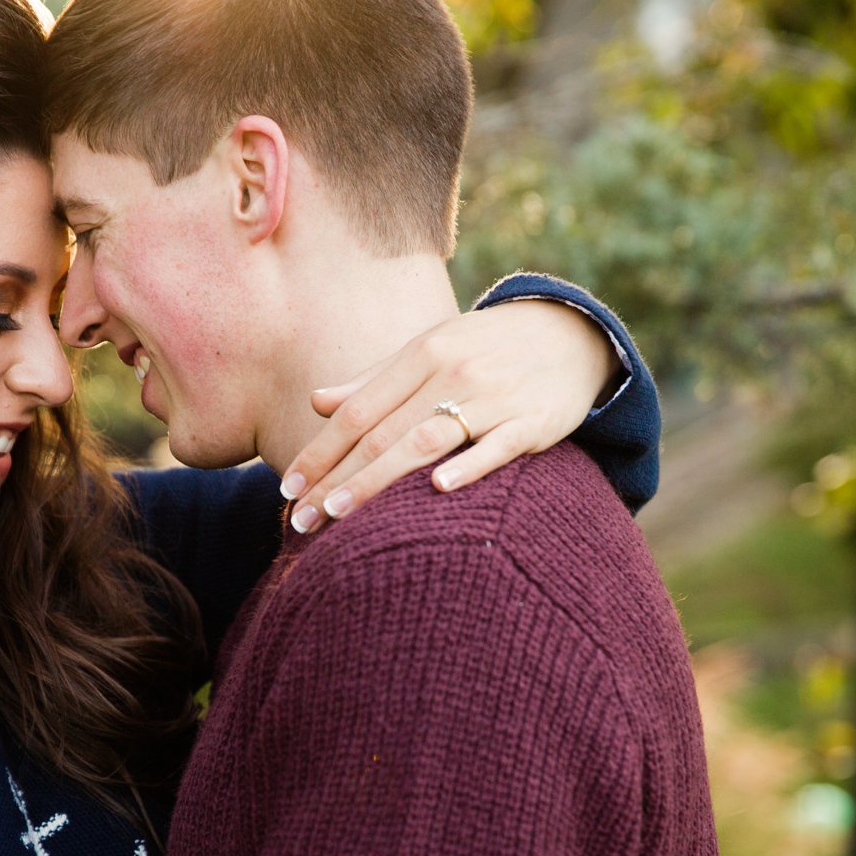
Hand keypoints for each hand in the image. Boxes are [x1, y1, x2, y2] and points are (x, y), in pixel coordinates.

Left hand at [282, 299, 618, 532]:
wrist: (569, 335)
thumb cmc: (483, 351)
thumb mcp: (428, 352)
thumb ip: (373, 380)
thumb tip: (316, 402)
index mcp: (422, 354)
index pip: (358, 410)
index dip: (319, 450)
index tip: (287, 489)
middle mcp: (453, 372)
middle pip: (383, 433)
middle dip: (336, 479)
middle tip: (301, 521)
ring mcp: (494, 397)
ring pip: (427, 441)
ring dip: (379, 479)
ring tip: (339, 514)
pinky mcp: (533, 421)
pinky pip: (497, 446)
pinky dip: (470, 465)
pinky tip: (440, 489)